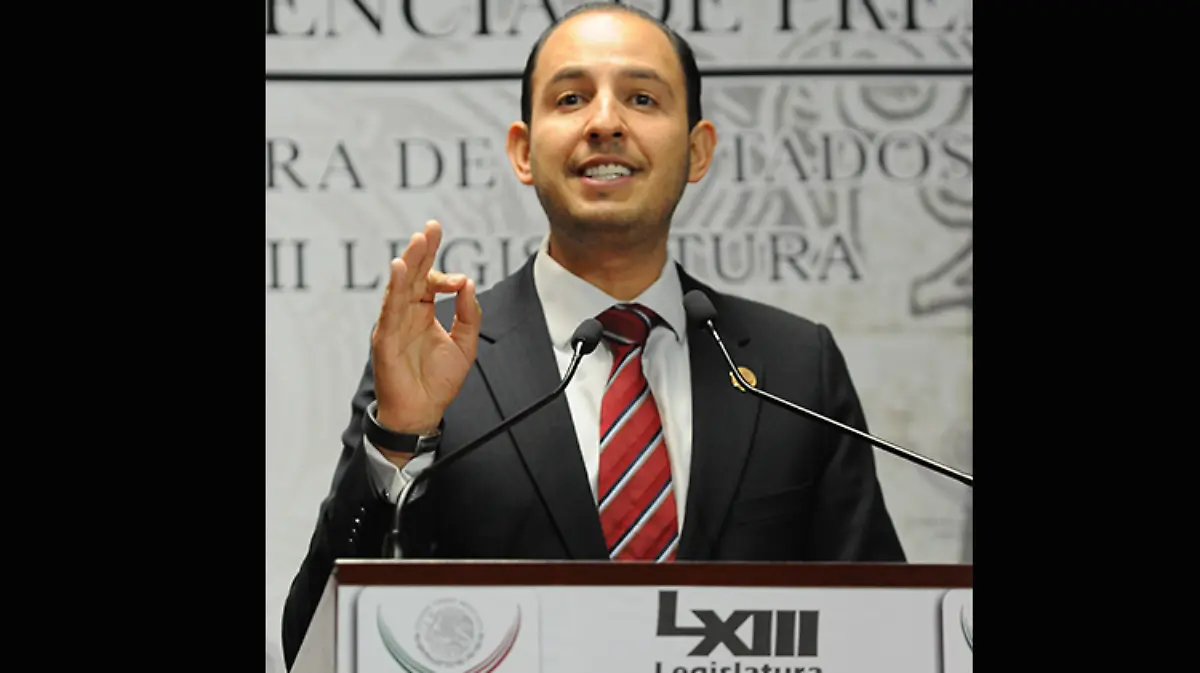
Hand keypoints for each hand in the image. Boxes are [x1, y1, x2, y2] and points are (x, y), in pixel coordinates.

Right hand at [371, 220, 480, 435]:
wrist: (422, 412)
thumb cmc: (438, 382)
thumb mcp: (465, 345)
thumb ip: (469, 314)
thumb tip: (469, 285)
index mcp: (423, 313)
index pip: (431, 282)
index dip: (446, 276)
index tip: (461, 282)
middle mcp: (406, 314)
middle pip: (414, 276)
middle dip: (423, 251)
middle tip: (431, 229)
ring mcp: (394, 324)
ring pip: (400, 287)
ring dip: (409, 263)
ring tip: (418, 241)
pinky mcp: (385, 339)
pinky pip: (390, 310)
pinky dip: (395, 289)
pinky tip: (400, 270)